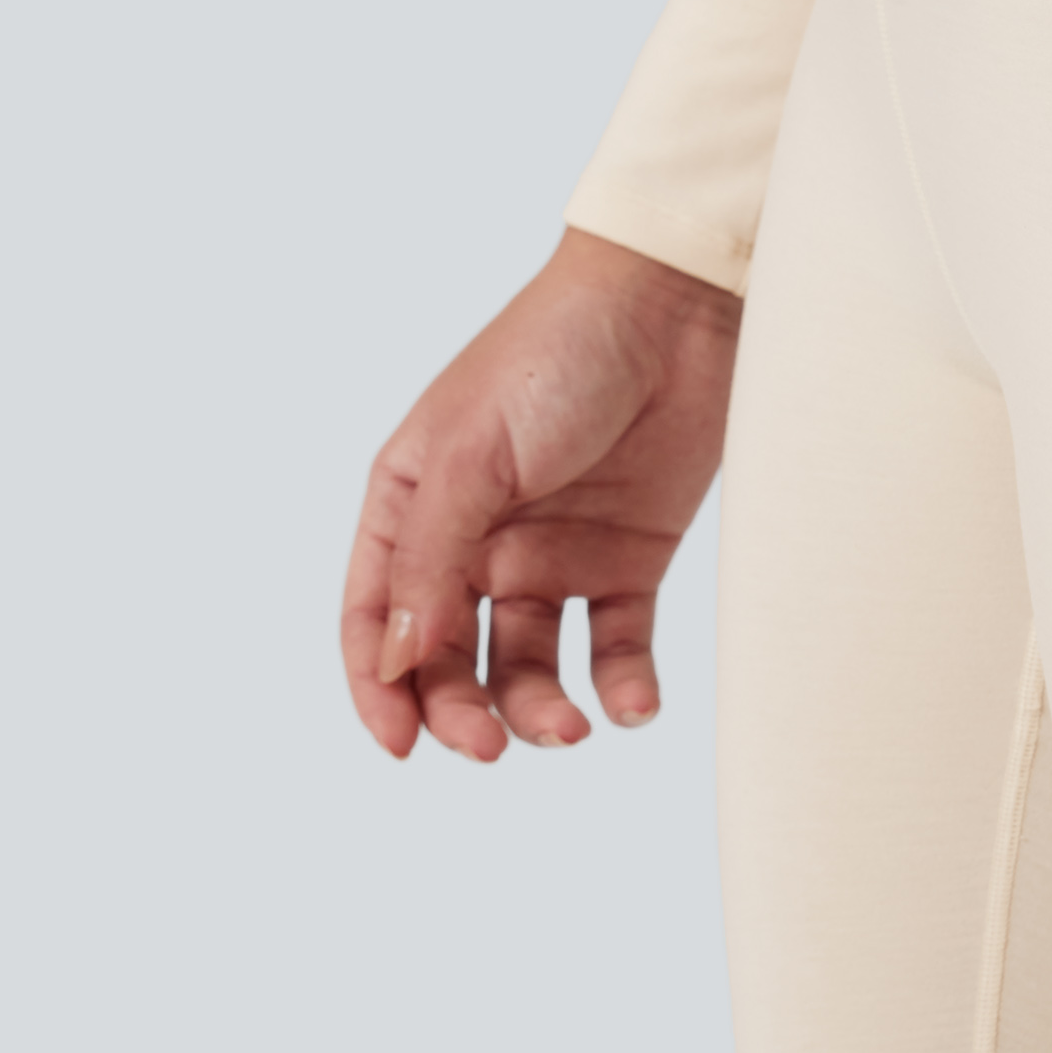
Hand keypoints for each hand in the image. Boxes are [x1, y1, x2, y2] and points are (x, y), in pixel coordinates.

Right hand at [341, 228, 741, 759]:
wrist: (675, 305)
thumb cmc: (553, 354)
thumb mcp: (471, 455)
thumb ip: (430, 560)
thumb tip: (395, 662)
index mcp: (415, 503)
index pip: (377, 616)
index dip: (380, 687)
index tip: (403, 747)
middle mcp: (477, 538)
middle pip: (451, 657)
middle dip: (463, 711)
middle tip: (493, 745)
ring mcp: (554, 550)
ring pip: (531, 664)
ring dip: (540, 709)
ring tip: (573, 728)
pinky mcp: (629, 557)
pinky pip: (617, 644)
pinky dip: (623, 685)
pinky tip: (633, 706)